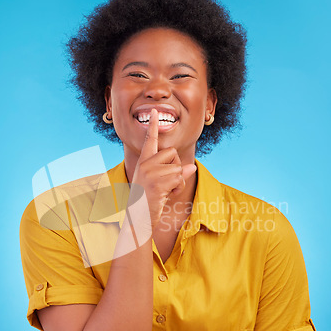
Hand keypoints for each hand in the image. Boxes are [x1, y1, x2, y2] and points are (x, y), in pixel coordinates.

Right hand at [131, 109, 196, 227]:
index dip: (153, 126)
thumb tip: (192, 167)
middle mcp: (145, 164)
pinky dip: (178, 188)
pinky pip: (179, 178)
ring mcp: (151, 172)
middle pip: (173, 153)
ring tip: (165, 192)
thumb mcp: (160, 184)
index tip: (155, 112)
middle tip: (166, 184)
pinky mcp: (157, 181)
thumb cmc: (148, 202)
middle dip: (177, 168)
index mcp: (143, 162)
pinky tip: (167, 195)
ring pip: (179, 167)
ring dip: (178, 182)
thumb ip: (174, 173)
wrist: (138, 219)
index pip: (150, 140)